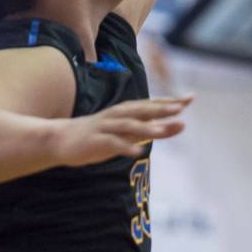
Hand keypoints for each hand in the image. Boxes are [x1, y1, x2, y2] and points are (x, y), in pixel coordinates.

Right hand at [53, 96, 191, 165]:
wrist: (61, 140)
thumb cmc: (101, 136)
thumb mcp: (131, 134)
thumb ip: (157, 129)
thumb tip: (182, 125)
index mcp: (127, 111)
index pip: (153, 104)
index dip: (171, 101)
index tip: (191, 98)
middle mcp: (118, 116)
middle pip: (142, 110)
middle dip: (160, 108)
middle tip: (180, 107)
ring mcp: (106, 127)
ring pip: (128, 125)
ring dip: (145, 127)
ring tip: (162, 130)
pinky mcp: (95, 141)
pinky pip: (111, 143)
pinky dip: (124, 147)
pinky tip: (137, 152)